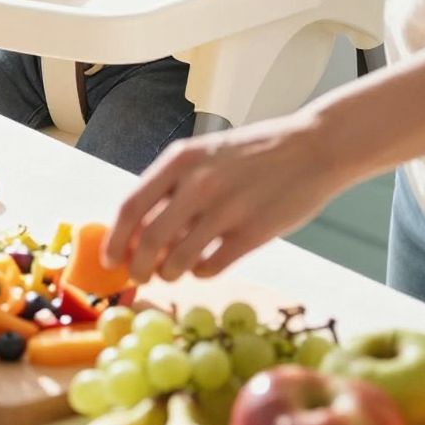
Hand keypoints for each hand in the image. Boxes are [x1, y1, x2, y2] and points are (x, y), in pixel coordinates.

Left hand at [103, 114, 339, 283]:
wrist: (314, 148)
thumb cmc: (254, 154)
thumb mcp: (206, 156)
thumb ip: (173, 188)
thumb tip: (136, 232)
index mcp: (180, 159)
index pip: (130, 207)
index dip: (114, 241)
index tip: (111, 260)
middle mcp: (198, 184)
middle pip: (148, 242)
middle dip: (138, 268)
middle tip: (140, 276)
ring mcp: (226, 209)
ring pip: (177, 261)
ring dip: (169, 274)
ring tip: (174, 272)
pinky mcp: (253, 234)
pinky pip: (210, 268)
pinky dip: (200, 273)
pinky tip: (205, 265)